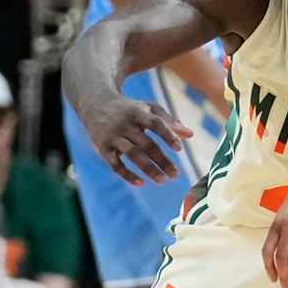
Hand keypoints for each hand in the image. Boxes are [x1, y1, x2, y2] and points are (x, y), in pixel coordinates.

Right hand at [78, 94, 192, 185]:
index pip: (156, 123)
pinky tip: (141, 183)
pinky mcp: (103, 148)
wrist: (96, 104)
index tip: (179, 148)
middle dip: (161, 160)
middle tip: (175, 174)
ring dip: (148, 169)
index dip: (168, 135)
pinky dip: (127, 174)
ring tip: (162, 180)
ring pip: (132, 155)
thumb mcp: (149, 108)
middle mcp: (125, 124)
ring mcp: (113, 136)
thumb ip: (170, 121)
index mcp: (139, 113)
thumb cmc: (131, 109)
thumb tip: (191, 135)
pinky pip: (115, 164)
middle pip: (146, 144)